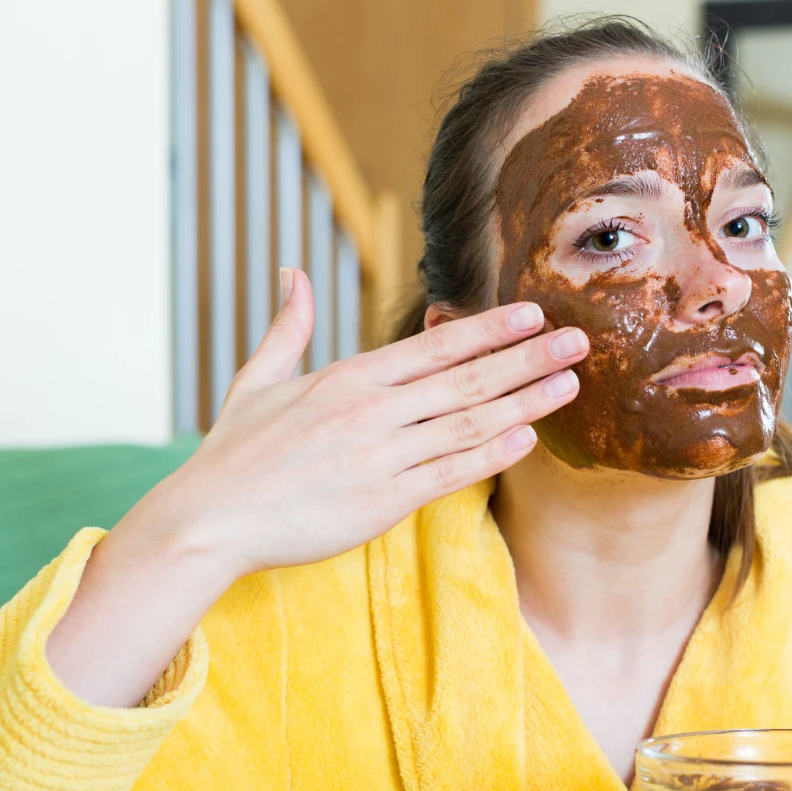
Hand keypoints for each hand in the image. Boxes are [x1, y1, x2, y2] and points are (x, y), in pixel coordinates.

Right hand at [156, 267, 587, 579]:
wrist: (210, 519)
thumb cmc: (233, 454)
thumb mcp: (256, 379)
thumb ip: (286, 325)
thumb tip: (291, 271)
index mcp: (349, 377)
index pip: (436, 345)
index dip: (490, 328)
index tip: (534, 313)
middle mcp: (373, 410)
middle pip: (467, 378)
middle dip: (529, 356)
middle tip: (581, 340)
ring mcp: (381, 455)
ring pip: (469, 422)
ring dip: (526, 401)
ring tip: (570, 384)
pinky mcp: (383, 501)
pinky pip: (451, 472)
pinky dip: (492, 454)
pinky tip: (529, 438)